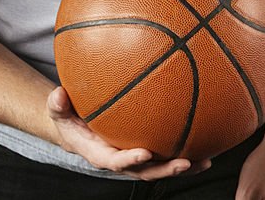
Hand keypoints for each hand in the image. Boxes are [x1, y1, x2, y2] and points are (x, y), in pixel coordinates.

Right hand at [47, 86, 210, 179]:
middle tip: (184, 163)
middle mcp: (121, 158)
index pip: (115, 162)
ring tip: (205, 161)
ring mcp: (135, 156)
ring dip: (182, 167)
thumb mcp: (59, 110)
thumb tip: (58, 94)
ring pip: (160, 166)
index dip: (130, 160)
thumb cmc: (69, 116)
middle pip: (145, 171)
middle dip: (165, 169)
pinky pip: (167, 152)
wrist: (78, 126)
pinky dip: (186, 152)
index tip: (145, 153)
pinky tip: (207, 145)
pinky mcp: (147, 148)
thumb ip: (57, 104)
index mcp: (100, 153)